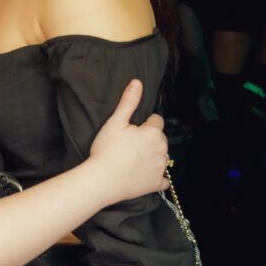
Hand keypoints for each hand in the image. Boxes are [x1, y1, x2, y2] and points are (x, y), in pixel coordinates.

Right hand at [89, 80, 169, 201]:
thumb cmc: (106, 150)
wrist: (101, 180)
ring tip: (133, 160)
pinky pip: (164, 180)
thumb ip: (129, 102)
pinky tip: (146, 175)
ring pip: (162, 157)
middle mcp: (162, 150)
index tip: (131, 131)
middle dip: (149, 139)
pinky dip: (158, 177)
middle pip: (160, 138)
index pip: (156, 121)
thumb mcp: (115, 122)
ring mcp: (160, 168)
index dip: (143, 124)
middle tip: (129, 145)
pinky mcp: (156, 183)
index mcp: (153, 133)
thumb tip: (137, 82)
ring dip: (153, 156)